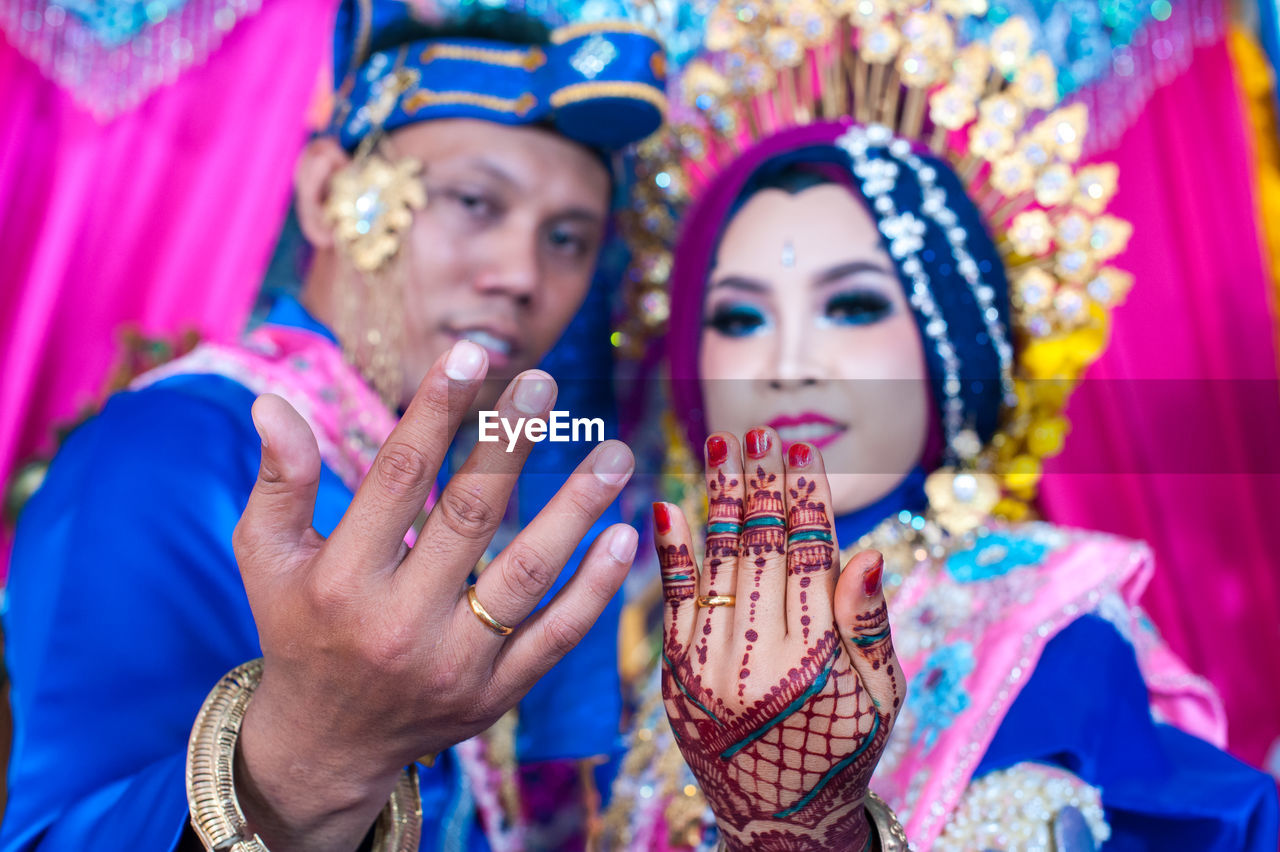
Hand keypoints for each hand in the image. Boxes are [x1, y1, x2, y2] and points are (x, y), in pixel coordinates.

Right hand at [230, 340, 637, 851]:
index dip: (436, 411)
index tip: (473, 354)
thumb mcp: (268, 556)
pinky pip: (556, 637)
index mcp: (339, 580)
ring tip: (615, 453)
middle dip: (510, 443)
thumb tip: (271, 403)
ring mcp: (453, 664)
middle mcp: (398, 623)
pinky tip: (623, 536)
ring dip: (576, 509)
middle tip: (546, 384)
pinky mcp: (495, 694)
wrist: (328, 743)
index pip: (396, 478)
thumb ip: (280, 480)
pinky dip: (595, 589)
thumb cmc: (299, 626)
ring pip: (527, 574)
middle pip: (468, 517)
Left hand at [654, 428, 904, 850]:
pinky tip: (667, 506)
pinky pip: (672, 603)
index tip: (802, 451)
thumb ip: (869, 625)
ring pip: (717, 565)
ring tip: (721, 447)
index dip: (807, 499)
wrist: (778, 819)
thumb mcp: (880, 697)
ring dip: (719, 500)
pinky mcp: (675, 676)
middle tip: (758, 432)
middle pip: (761, 550)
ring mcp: (708, 666)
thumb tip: (865, 551)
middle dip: (761, 485)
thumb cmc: (842, 751)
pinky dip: (670, 554)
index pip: (811, 557)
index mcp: (815, 660)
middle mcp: (757, 658)